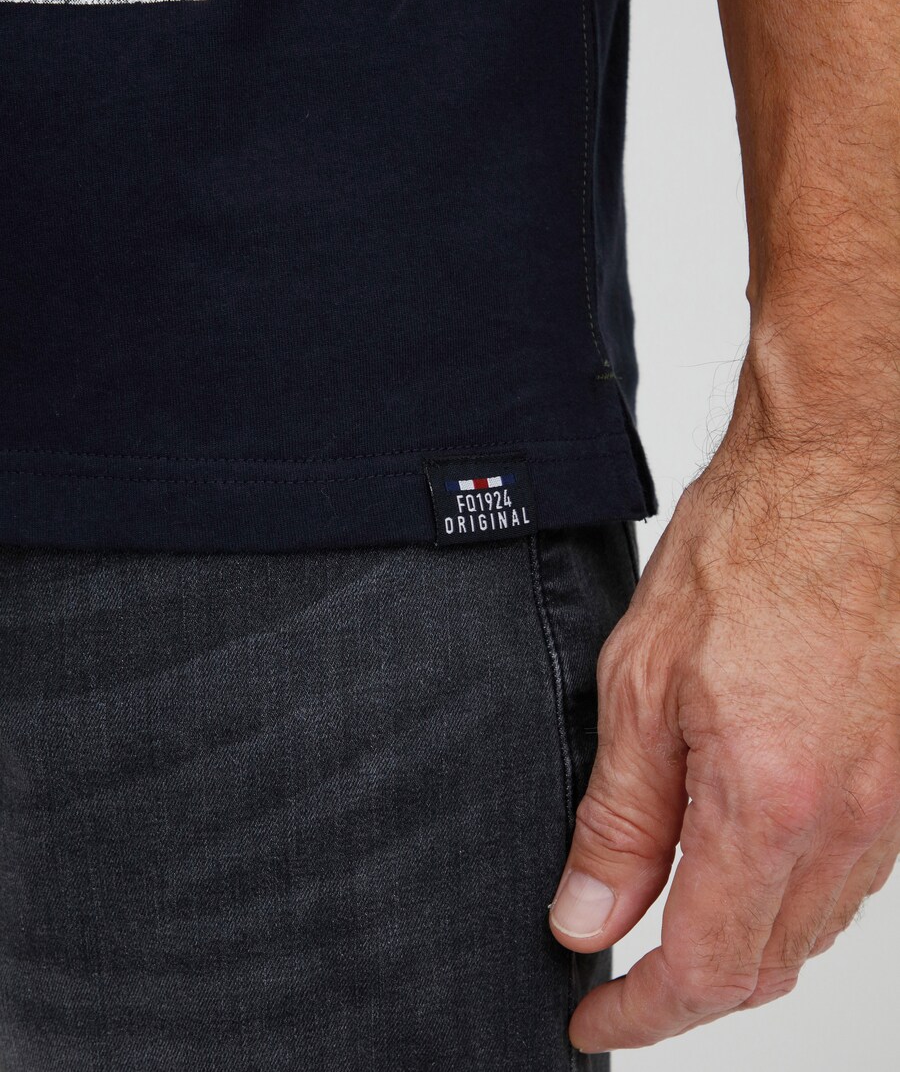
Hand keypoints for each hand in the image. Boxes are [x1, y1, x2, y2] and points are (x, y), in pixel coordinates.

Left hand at [548, 350, 899, 1052]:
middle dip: (688, 989)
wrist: (842, 476)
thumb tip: (588, 919)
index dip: (639, 1016)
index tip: (594, 1021)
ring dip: (744, 942)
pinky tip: (752, 854)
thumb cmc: (746, 552)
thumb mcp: (640, 681)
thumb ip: (619, 818)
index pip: (703, 970)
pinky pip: (855, 872)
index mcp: (769, 803)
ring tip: (675, 917)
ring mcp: (894, 800)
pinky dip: (794, 891)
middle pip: (766, 965)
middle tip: (621, 975)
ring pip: (814, 925)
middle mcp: (849, 820)